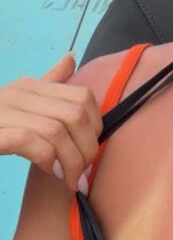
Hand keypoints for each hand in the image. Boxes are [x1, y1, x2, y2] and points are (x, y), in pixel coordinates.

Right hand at [0, 55, 102, 191]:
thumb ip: (47, 87)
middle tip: (83, 174)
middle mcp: (16, 93)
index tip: (90, 151)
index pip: (83, 97)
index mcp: (28, 86)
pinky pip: (30, 142)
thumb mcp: (20, 105)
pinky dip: (47, 160)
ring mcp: (2, 111)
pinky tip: (50, 173)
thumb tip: (71, 59)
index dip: (96, 126)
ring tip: (69, 180)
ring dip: (70, 161)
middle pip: (74, 116)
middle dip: (86, 149)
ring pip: (57, 131)